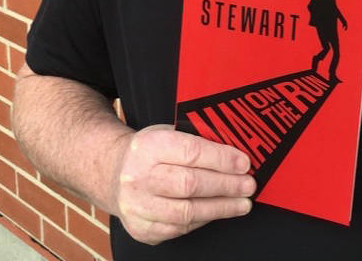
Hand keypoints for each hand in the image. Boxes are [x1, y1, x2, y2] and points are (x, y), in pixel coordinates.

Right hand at [111, 124, 255, 244]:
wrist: (113, 172)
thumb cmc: (149, 152)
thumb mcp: (166, 134)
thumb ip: (197, 141)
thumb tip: (236, 154)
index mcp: (148, 146)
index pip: (190, 152)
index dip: (221, 159)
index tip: (244, 163)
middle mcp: (138, 176)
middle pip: (190, 184)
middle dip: (226, 186)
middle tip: (249, 185)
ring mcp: (138, 206)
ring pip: (187, 212)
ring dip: (220, 208)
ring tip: (242, 203)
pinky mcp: (142, 229)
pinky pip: (179, 228)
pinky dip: (203, 220)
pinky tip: (217, 212)